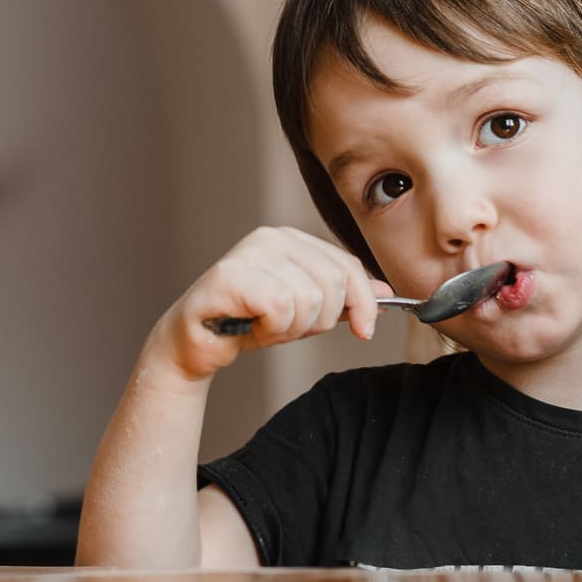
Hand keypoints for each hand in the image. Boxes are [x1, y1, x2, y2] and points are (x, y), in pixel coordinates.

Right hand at [149, 226, 391, 381]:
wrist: (198, 343)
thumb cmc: (249, 323)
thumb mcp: (306, 311)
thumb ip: (342, 297)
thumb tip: (383, 291)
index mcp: (292, 239)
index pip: (347, 266)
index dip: (364, 303)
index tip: (364, 331)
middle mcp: (272, 237)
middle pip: (334, 283)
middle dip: (319, 321)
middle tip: (288, 327)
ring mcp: (249, 253)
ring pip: (309, 299)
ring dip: (291, 328)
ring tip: (266, 326)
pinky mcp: (230, 275)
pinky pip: (280, 307)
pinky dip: (271, 329)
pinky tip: (251, 327)